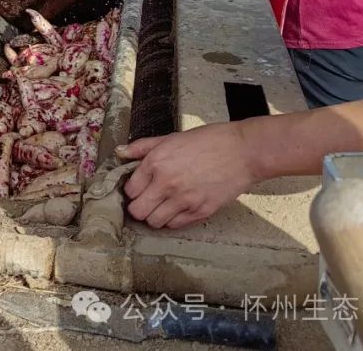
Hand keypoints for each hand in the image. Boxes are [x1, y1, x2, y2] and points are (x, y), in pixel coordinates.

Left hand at [116, 121, 261, 228]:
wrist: (242, 152)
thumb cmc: (208, 141)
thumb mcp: (171, 138)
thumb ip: (142, 147)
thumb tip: (120, 153)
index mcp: (156, 163)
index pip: (130, 190)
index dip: (133, 190)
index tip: (140, 188)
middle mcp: (167, 184)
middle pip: (138, 211)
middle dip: (139, 207)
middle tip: (147, 200)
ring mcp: (184, 200)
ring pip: (154, 222)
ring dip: (155, 215)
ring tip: (162, 205)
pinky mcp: (200, 212)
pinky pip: (175, 225)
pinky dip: (173, 220)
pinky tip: (178, 207)